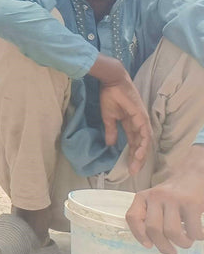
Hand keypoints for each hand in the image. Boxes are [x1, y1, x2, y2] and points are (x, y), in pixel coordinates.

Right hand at [92, 56, 152, 175]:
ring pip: (145, 142)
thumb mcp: (108, 117)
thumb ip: (111, 130)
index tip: (127, 167)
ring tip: (135, 166)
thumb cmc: (110, 96)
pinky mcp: (142, 118)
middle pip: (141, 145)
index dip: (131, 155)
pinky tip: (139, 154)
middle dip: (137, 159)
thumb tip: (110, 144)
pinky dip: (143, 145)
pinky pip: (145, 135)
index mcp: (131, 124)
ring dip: (141, 155)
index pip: (133, 143)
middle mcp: (139, 124)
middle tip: (132, 171)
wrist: (112, 82)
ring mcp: (142, 121)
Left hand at [126, 147, 203, 253]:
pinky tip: (196, 233)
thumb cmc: (173, 195)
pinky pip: (193, 230)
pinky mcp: (191, 203)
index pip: (132, 217)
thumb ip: (150, 216)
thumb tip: (150, 242)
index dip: (138, 235)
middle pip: (153, 229)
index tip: (149, 245)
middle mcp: (155, 197)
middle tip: (171, 252)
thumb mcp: (155, 202)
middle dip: (163, 246)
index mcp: (143, 197)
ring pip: (172, 232)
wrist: (192, 176)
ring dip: (182, 243)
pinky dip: (197, 237)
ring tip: (186, 241)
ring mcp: (173, 199)